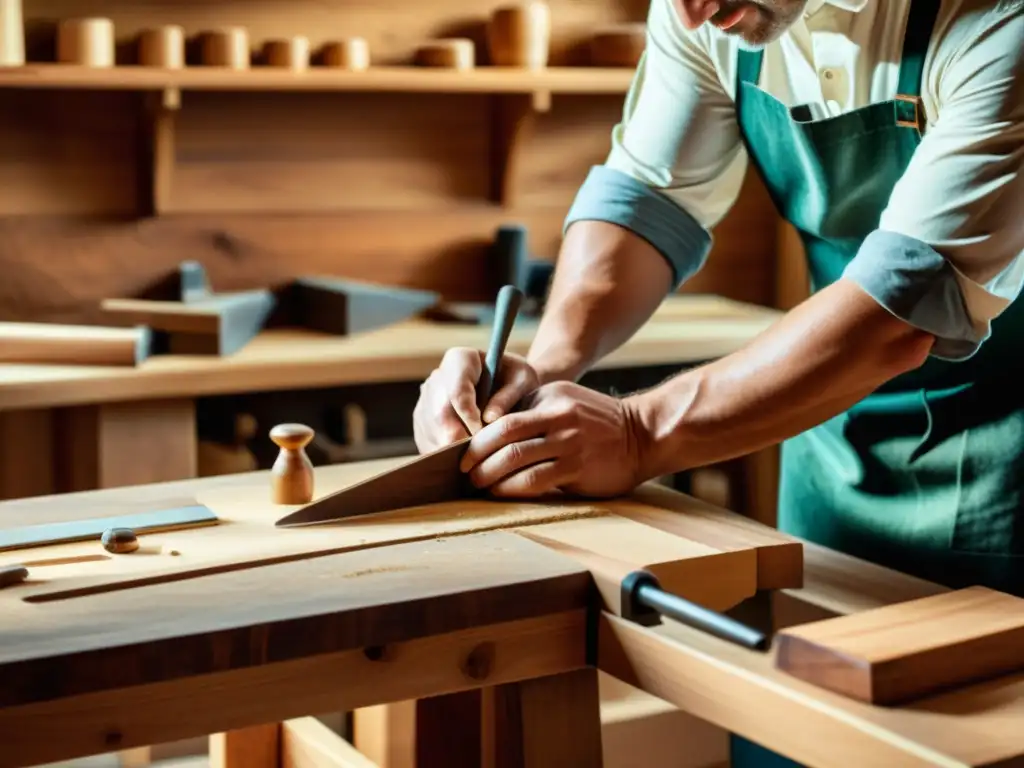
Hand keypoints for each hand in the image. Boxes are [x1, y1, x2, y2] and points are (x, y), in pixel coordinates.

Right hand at [413, 347, 539, 453]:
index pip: (456, 389)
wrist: (507, 388)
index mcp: (459, 360)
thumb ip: (509, 395)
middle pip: (439, 414)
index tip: (484, 431)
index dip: (468, 414)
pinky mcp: (423, 424)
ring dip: (454, 450)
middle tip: (481, 454)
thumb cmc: (517, 381)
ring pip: (432, 432)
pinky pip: (429, 444)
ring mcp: (426, 402)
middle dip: (460, 438)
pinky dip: (446, 458)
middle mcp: (437, 379)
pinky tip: (467, 461)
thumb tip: (489, 419)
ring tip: (478, 458)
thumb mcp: (523, 380)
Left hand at [459, 381, 646, 497]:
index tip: (464, 451)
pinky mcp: (577, 468)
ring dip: (489, 475)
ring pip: (514, 459)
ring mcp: (568, 441)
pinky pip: (534, 480)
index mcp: (549, 398)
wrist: (643, 434)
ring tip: (478, 484)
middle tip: (462, 471)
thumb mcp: (564, 401)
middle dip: (475, 456)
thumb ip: (533, 412)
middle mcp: (557, 416)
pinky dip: (510, 488)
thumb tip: (491, 434)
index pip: (503, 416)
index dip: (478, 436)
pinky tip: (500, 493)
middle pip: (502, 435)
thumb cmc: (598, 422)